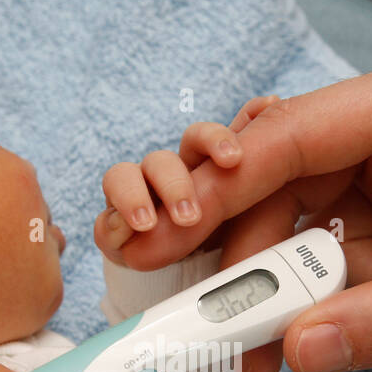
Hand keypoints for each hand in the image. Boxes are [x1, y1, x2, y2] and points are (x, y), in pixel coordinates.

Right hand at [93, 95, 278, 263]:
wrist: (194, 271)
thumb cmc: (223, 226)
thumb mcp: (244, 192)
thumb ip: (254, 146)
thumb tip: (268, 101)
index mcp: (195, 164)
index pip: (200, 139)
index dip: (214, 142)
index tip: (233, 161)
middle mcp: (161, 176)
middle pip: (158, 160)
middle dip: (173, 185)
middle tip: (190, 216)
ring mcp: (133, 201)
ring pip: (118, 178)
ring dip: (133, 199)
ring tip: (147, 225)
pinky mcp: (113, 232)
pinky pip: (103, 225)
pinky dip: (112, 228)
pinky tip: (124, 236)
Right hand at [107, 48, 371, 371]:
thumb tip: (304, 345)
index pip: (299, 134)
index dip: (222, 187)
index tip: (166, 235)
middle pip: (282, 176)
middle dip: (238, 250)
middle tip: (197, 313)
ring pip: (298, 216)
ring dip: (274, 284)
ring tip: (260, 352)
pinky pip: (334, 244)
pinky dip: (315, 293)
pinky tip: (310, 335)